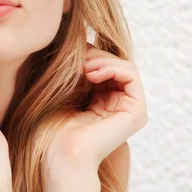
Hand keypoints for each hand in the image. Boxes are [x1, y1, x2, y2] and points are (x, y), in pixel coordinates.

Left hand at [44, 42, 147, 174]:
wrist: (60, 154)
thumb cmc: (54, 127)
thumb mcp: (64, 89)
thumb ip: (77, 67)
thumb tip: (83, 38)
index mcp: (102, 101)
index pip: (102, 65)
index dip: (88, 54)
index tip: (69, 55)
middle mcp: (118, 105)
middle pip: (114, 63)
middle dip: (95, 55)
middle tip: (77, 58)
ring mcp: (129, 109)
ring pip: (123, 65)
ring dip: (102, 59)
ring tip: (82, 67)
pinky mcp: (137, 112)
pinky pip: (130, 75)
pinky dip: (112, 67)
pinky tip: (92, 73)